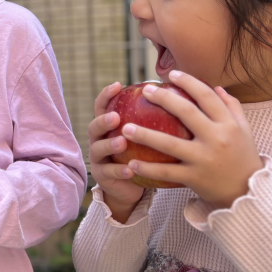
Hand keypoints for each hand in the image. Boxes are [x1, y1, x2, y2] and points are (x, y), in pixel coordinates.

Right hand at [88, 82, 145, 222]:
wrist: (130, 186)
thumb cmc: (141, 155)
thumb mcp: (144, 136)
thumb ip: (153, 120)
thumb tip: (178, 97)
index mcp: (107, 125)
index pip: (102, 105)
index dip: (107, 94)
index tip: (118, 85)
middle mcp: (98, 139)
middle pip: (94, 126)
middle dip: (103, 120)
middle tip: (116, 117)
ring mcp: (98, 158)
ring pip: (98, 148)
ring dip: (109, 144)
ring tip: (122, 142)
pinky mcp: (101, 176)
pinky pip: (109, 172)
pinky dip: (119, 170)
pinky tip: (131, 170)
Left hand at [120, 70, 263, 208]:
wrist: (248, 193)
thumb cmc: (242, 157)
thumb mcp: (244, 131)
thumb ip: (232, 108)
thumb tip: (217, 87)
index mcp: (228, 124)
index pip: (207, 96)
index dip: (188, 82)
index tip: (171, 74)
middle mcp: (217, 139)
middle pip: (186, 113)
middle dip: (163, 98)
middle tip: (145, 90)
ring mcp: (204, 159)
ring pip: (170, 144)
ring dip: (145, 135)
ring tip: (125, 128)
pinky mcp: (195, 178)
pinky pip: (167, 172)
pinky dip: (148, 168)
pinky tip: (132, 162)